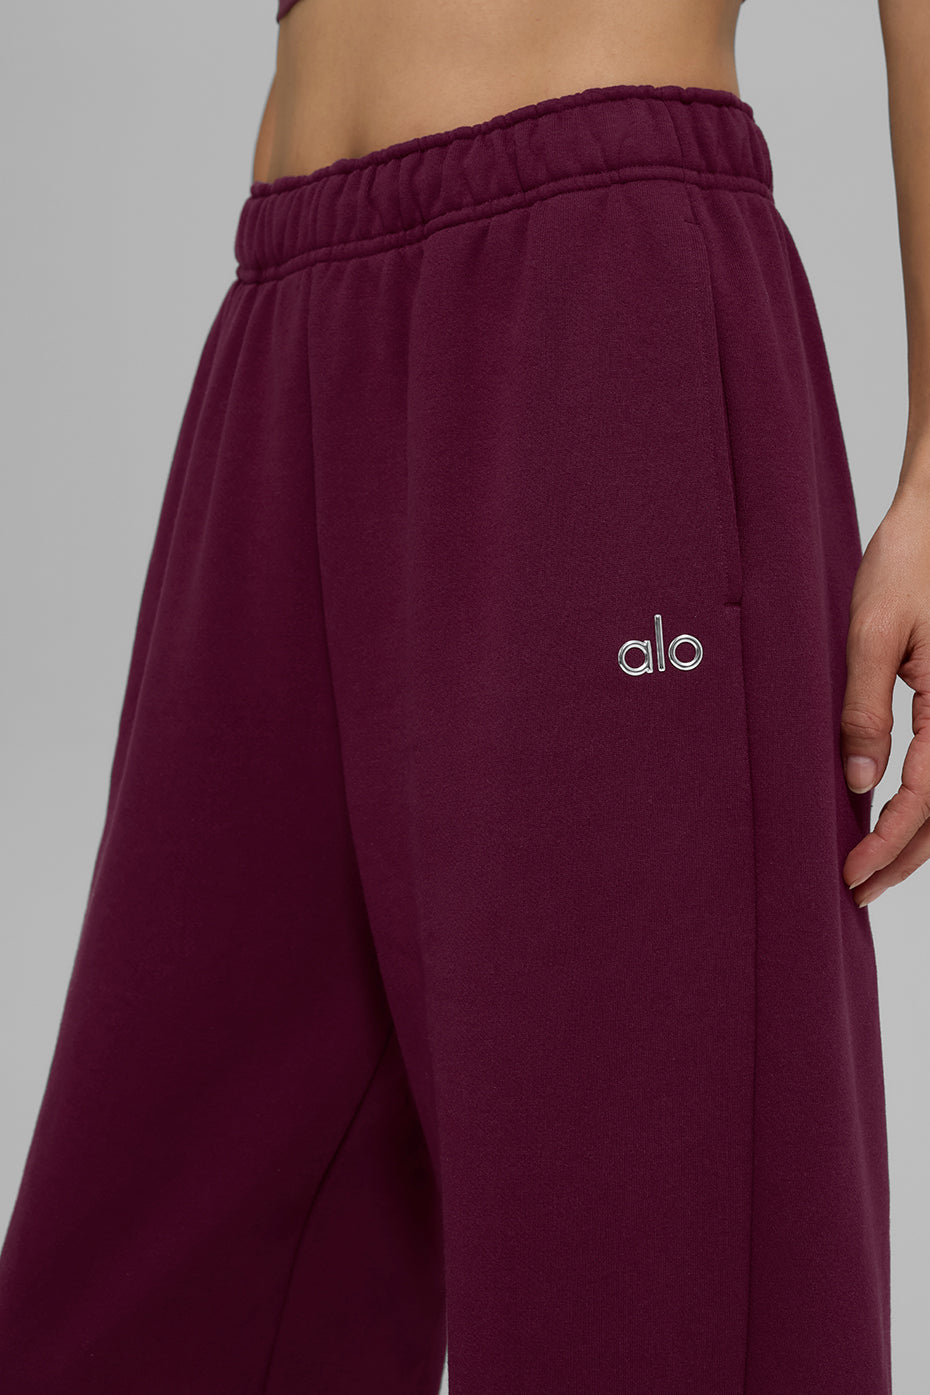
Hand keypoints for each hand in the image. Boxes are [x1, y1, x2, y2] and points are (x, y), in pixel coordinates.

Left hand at [841, 482, 929, 905]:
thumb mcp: (872, 632)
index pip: (928, 798)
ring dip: (922, 835)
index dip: (889, 844)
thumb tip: (860, 784)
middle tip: (858, 891)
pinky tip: (900, 813)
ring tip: (877, 866)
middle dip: (905, 857)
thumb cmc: (910, 561)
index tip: (851, 875)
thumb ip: (866, 710)